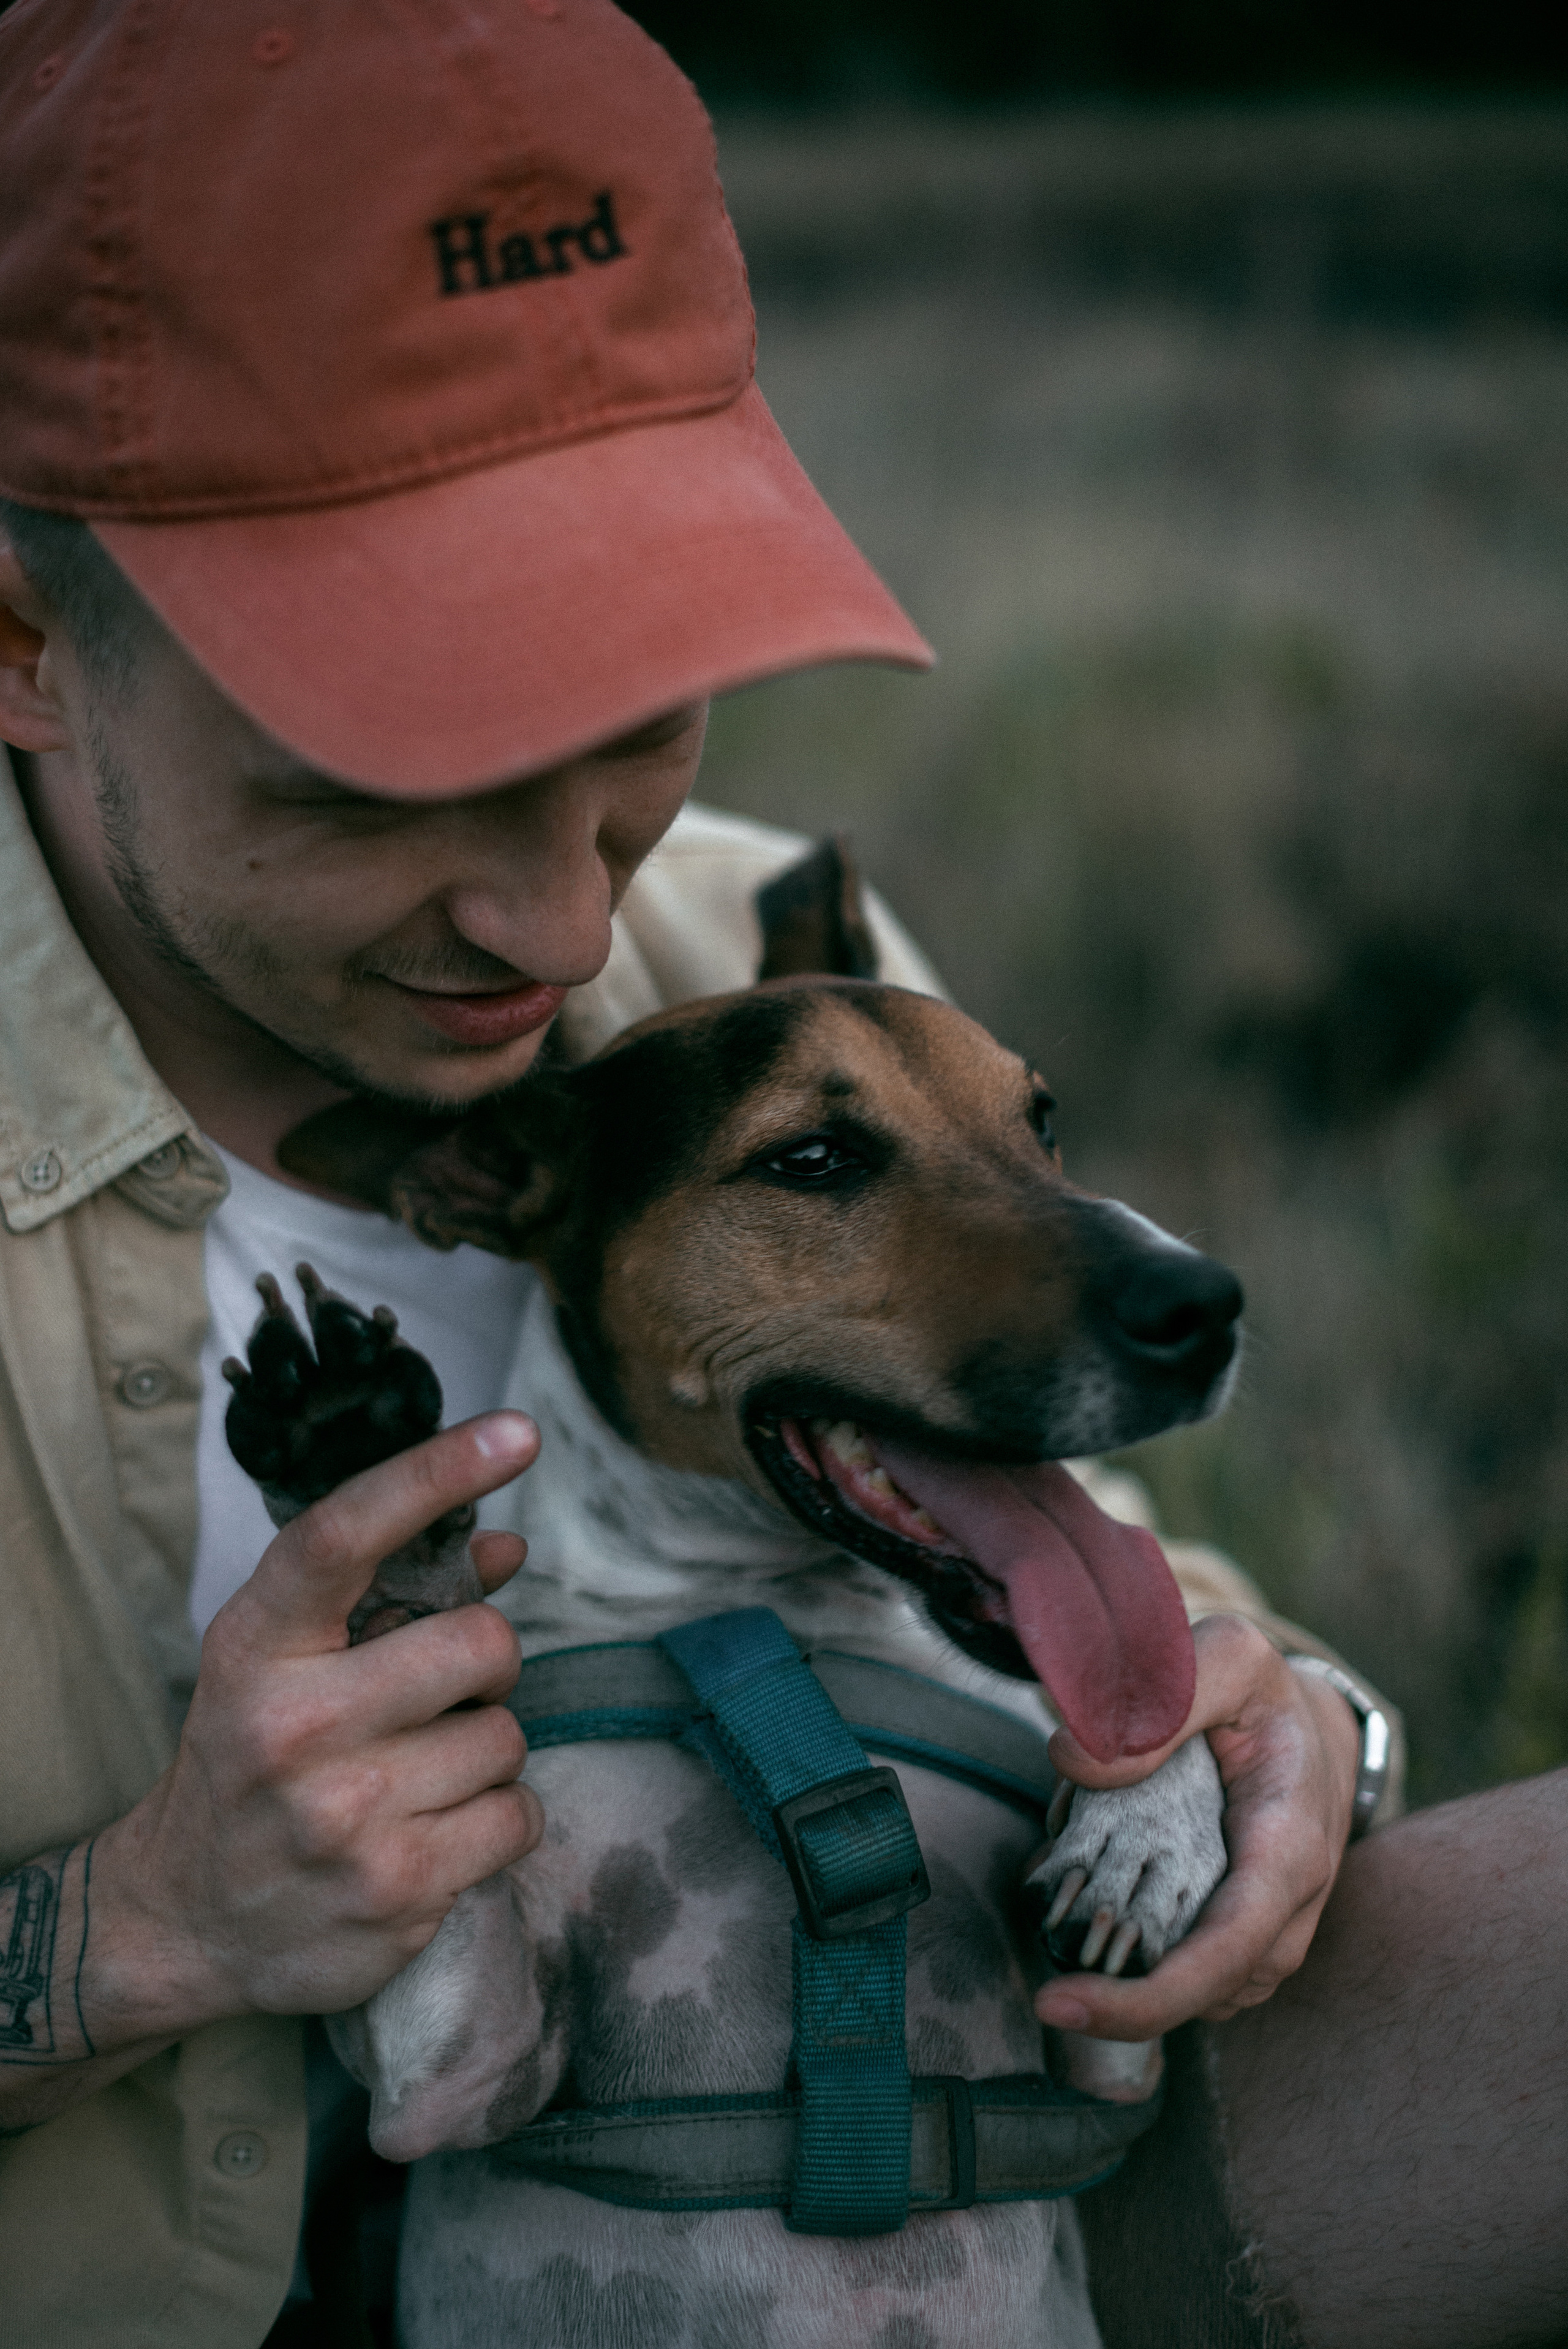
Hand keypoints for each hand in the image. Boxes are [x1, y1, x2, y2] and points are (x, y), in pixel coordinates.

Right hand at [89, 1412, 544, 2035]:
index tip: (515, 1431)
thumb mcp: (285, 1664)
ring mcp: (345, 1816)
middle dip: (485, 1662)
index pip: (346, 1535)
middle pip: (479, 1643)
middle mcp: (293, 1727)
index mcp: (258, 1648)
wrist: (185, 1920)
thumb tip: (504, 1547)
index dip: (435, 1472)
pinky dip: (496, 1818)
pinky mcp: (397, 1892)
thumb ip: (391, 1598)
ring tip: (417, 1776)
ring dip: (484, 1750)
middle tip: (442, 1693)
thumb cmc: (252, 1765)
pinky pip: (518, 1815)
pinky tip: (433, 1829)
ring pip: (507, 1736)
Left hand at [1034, 1613, 1360, 2038]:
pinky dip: (1144, 1959)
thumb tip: (1077, 1760)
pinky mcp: (1246, 1941)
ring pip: (1193, 1992)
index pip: (1222, 1952)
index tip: (1056, 2002)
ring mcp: (1271, 1936)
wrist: (1317, 1731)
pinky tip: (1103, 1913)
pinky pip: (1192, 1974)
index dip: (1143, 1998)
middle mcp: (1289, 1912)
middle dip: (1117, 1999)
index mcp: (1289, 1852)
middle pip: (1201, 1991)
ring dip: (1129, 1974)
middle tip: (1041, 1984)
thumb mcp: (1229, 1659)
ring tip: (1079, 1915)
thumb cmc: (1269, 1696)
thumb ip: (1162, 1700)